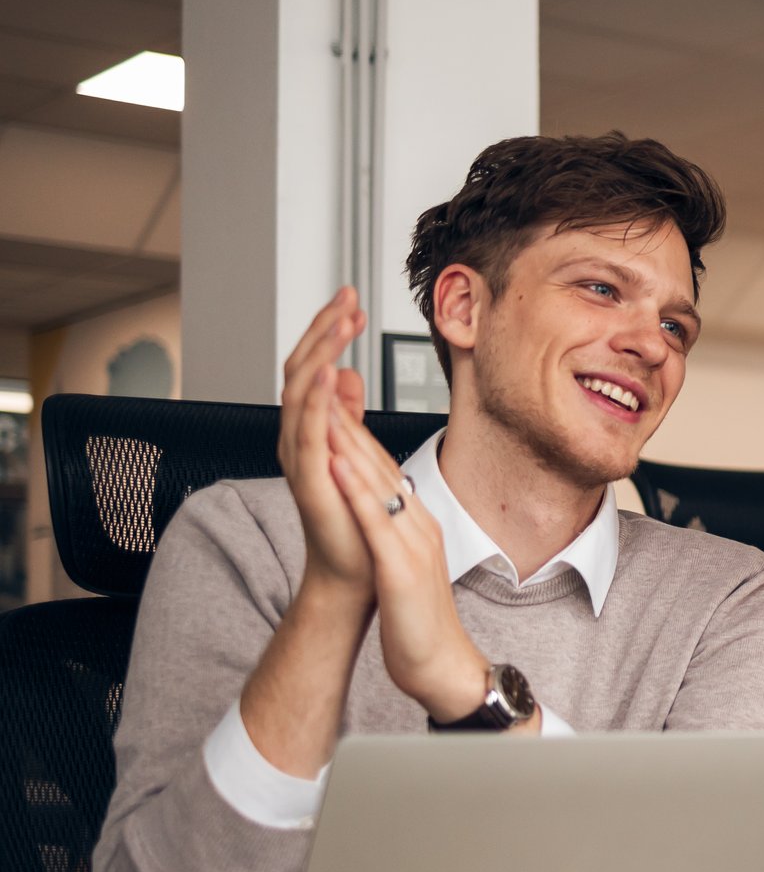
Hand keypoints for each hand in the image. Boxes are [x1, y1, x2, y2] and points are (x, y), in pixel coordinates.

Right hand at [279, 289, 374, 600]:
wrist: (354, 574)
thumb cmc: (356, 520)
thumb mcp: (355, 453)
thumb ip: (345, 415)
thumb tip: (344, 374)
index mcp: (312, 430)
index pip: (312, 368)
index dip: (329, 333)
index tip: (352, 302)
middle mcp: (299, 439)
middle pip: (301, 370)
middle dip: (323, 330)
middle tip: (347, 297)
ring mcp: (301, 458)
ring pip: (300, 393)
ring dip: (320, 352)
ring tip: (339, 321)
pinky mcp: (310, 480)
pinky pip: (308, 432)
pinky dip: (315, 399)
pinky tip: (326, 371)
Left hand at [323, 405, 491, 723]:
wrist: (443, 667)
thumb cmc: (421, 624)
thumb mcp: (405, 566)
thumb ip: (393, 534)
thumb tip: (379, 511)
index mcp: (418, 525)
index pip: (383, 469)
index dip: (355, 432)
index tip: (331, 401)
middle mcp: (419, 525)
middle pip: (380, 465)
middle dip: (350, 423)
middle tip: (325, 381)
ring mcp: (413, 545)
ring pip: (378, 484)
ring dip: (351, 443)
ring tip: (326, 407)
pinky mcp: (401, 569)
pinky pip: (376, 523)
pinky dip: (356, 490)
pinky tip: (339, 466)